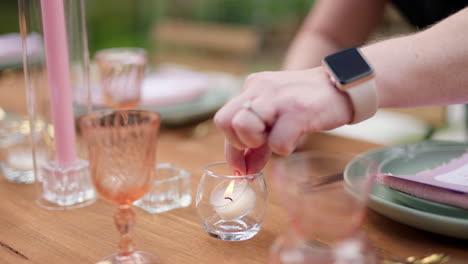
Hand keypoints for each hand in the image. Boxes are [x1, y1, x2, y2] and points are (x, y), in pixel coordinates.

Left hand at [214, 67, 352, 173]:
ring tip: (277, 139)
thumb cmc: (308, 105)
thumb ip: (259, 141)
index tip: (241, 165)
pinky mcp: (297, 111)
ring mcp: (277, 98)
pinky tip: (296, 139)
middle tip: (260, 146)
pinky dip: (284, 148)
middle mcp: (259, 88)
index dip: (230, 148)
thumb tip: (244, 170)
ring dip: (257, 143)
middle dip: (239, 143)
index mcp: (252, 88)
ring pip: (243, 126)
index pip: (223, 120)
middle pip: (224, 121)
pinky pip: (277, 142)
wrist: (343, 87)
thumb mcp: (277, 117)